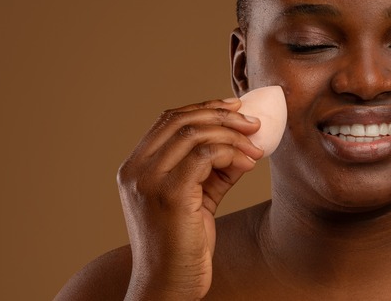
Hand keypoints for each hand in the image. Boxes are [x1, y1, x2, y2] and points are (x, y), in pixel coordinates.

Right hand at [117, 98, 262, 299]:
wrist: (168, 286)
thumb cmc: (183, 246)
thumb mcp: (197, 199)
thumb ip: (213, 171)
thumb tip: (243, 145)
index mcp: (135, 168)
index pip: (168, 120)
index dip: (204, 108)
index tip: (234, 108)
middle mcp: (136, 170)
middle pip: (181, 121)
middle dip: (222, 116)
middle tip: (253, 123)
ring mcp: (149, 181)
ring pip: (195, 135)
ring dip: (232, 135)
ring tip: (255, 147)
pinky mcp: (170, 194)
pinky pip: (205, 156)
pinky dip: (231, 153)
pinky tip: (248, 163)